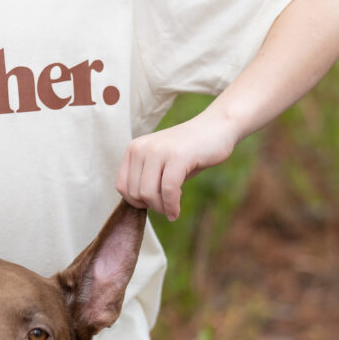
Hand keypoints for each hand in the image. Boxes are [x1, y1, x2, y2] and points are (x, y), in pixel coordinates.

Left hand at [115, 111, 237, 220]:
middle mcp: (141, 147)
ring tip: (172, 208)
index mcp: (134, 149)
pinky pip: (168, 190)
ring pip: (148, 194)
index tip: (153, 203)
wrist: (216, 127)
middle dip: (151, 206)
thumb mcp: (161, 164)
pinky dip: (172, 206)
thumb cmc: (189, 151)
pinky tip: (176, 212)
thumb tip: (136, 206)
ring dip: (161, 208)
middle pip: (135, 193)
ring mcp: (158, 150)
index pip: (121, 186)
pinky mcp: (177, 156)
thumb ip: (145, 180)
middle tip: (167, 205)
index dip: (136, 202)